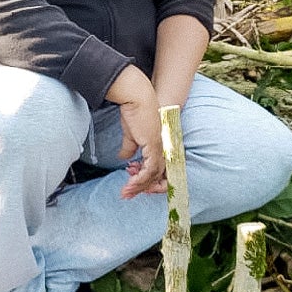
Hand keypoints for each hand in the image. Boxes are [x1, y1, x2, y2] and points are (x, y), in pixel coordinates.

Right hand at [105, 68, 168, 196]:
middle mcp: (166, 148)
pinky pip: (150, 170)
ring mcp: (162, 147)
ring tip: (126, 192)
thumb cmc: (135, 112)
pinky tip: (130, 184)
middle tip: (130, 194)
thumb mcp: (132, 134)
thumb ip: (130, 147)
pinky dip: (140, 179)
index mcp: (163, 145)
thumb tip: (124, 158)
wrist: (137, 98)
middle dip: (144, 188)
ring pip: (155, 175)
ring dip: (139, 186)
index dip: (150, 180)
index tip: (136, 186)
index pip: (161, 169)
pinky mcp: (155, 146)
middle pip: (161, 176)